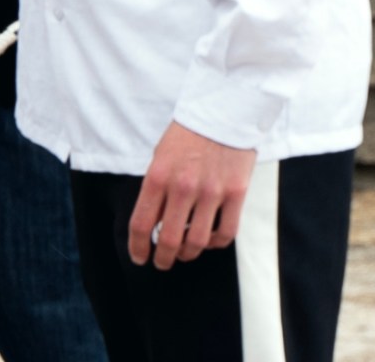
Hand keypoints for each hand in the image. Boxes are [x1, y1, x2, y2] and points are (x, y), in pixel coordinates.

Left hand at [127, 120, 255, 269]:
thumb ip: (156, 189)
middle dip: (163, 258)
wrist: (222, 111)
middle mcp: (183, 186)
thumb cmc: (187, 135)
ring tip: (184, 254)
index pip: (142, 223)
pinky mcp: (236, 193)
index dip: (138, 246)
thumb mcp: (160, 156)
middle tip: (162, 263)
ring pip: (197, 241)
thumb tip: (154, 224)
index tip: (139, 257)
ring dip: (188, 254)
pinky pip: (225, 233)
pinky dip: (214, 244)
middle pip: (169, 239)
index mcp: (158, 175)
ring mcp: (211, 191)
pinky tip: (208, 240)